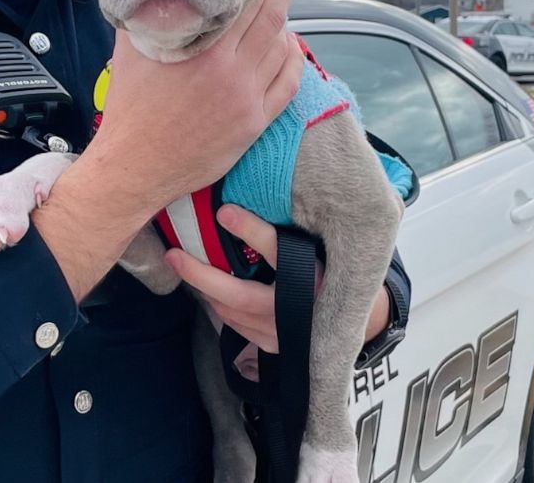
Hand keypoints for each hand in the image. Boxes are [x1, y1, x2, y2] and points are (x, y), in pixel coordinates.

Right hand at [90, 0, 302, 211]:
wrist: (135, 165)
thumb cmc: (130, 108)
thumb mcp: (130, 50)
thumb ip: (146, 14)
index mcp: (205, 51)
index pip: (246, 1)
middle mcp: (232, 72)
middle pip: (272, 18)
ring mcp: (247, 99)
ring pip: (284, 49)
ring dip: (285, 25)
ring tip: (278, 9)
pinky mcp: (254, 124)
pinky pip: (288, 85)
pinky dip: (293, 61)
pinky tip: (290, 49)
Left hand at [164, 204, 390, 353]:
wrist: (359, 317)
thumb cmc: (336, 268)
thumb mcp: (323, 242)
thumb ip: (294, 223)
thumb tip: (259, 188)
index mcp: (313, 277)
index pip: (277, 250)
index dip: (250, 231)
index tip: (223, 211)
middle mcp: (296, 310)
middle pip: (239, 295)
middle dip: (201, 275)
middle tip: (175, 254)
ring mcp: (281, 333)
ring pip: (230, 312)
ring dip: (205, 290)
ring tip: (183, 266)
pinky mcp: (272, 345)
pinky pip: (235, 326)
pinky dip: (218, 305)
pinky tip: (205, 288)